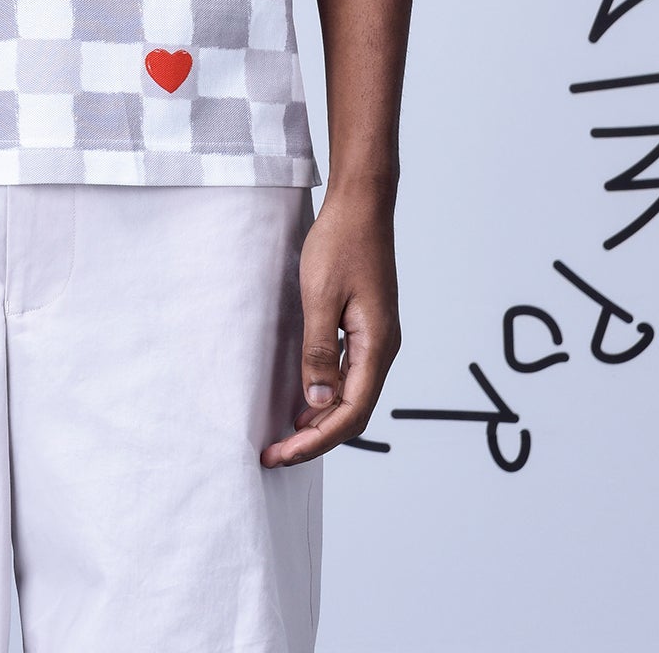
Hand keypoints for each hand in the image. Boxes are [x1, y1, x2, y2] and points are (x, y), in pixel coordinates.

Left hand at [260, 185, 400, 466]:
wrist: (361, 204)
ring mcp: (377, 338)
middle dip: (315, 438)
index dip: (315, 440)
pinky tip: (304, 399)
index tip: (281, 454)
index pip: (350, 413)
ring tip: (285, 436)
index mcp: (376, 346)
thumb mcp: (319, 297)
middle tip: (276, 454)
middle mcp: (383, 348)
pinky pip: (350, 373)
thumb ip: (318, 351)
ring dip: (321, 419)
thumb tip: (317, 402)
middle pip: (354, 412)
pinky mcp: (367, 326)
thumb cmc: (340, 243)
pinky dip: (327, 394)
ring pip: (352, 395)